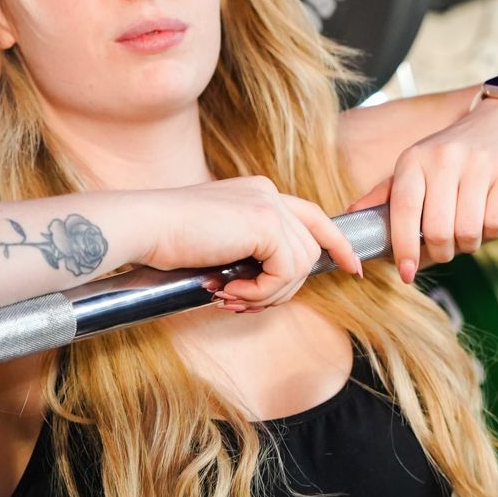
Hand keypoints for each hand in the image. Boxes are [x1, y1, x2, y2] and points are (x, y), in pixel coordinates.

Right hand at [139, 176, 363, 311]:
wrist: (144, 226)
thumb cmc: (167, 242)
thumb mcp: (217, 245)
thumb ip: (249, 254)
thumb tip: (273, 286)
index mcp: (258, 193)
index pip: (312, 217)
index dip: (335, 244)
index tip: (353, 270)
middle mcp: (268, 193)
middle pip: (305, 253)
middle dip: (280, 290)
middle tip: (240, 303)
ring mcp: (269, 205)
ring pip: (298, 267)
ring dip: (267, 295)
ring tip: (230, 298)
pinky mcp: (265, 223)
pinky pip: (285, 272)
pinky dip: (261, 292)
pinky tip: (229, 292)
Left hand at [346, 98, 497, 282]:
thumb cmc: (454, 151)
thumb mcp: (417, 163)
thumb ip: (386, 192)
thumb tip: (351, 214)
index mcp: (414, 159)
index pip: (404, 210)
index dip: (404, 247)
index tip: (406, 272)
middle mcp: (444, 159)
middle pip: (438, 230)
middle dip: (441, 252)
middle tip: (445, 249)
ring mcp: (478, 164)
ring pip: (468, 231)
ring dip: (467, 244)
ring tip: (467, 233)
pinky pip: (495, 223)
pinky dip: (491, 233)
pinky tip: (486, 220)